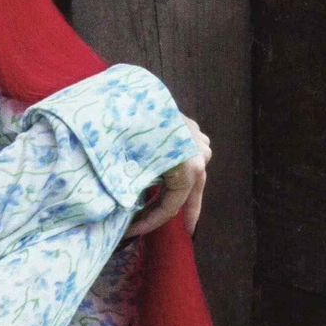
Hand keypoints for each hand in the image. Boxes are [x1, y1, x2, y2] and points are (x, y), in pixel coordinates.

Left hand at [123, 114, 211, 239]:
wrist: (126, 92)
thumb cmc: (125, 130)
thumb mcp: (129, 166)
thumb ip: (136, 192)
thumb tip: (124, 217)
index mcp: (190, 167)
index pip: (171, 207)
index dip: (150, 223)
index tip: (129, 233)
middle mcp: (200, 153)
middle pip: (186, 192)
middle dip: (169, 213)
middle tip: (157, 230)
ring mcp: (197, 138)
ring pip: (189, 175)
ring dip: (174, 193)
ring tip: (162, 210)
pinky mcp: (188, 127)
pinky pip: (185, 157)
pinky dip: (175, 173)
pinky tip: (164, 181)